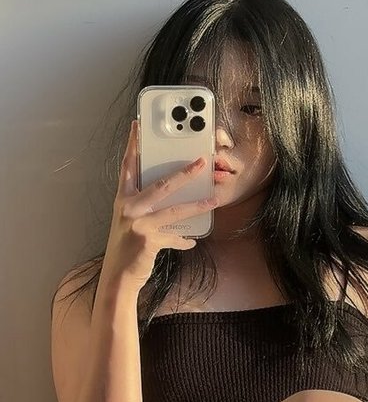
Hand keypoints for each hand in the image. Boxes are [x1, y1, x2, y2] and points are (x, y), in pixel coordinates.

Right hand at [99, 120, 217, 292]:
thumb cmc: (125, 247)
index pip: (128, 166)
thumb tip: (171, 198)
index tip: (138, 126)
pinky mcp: (150, 240)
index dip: (133, 145)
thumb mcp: (130, 222)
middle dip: (184, 173)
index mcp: (123, 200)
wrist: (118, 276)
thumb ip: (146, 208)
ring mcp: (139, 224)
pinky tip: (191, 241)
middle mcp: (129, 208)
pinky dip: (184, 239)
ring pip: (175, 209)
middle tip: (202, 162)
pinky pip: (176, 236)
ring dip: (198, 205)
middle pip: (161, 184)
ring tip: (214, 199)